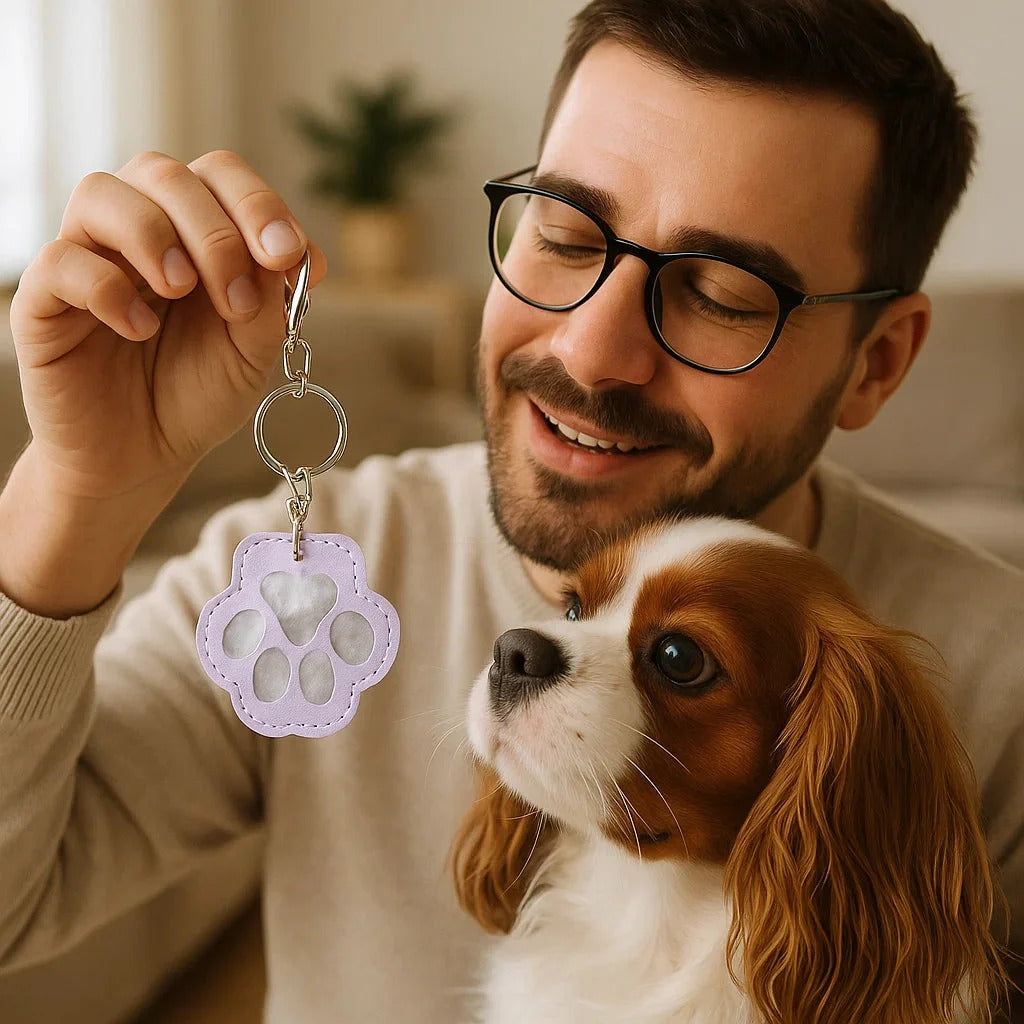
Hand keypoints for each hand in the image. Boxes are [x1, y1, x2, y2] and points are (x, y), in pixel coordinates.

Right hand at [9, 149, 327, 501]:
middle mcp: (137, 232)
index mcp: (194, 234)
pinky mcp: (43, 301)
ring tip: (182, 291)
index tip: (287, 255)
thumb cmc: (197, 396)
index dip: (257, 203)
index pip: (219, 175)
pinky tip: (139, 330)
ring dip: (154, 234)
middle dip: (214, 230)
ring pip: (101, 192)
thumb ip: (269, 303)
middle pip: (164, 173)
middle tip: (236, 296)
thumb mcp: (253, 354)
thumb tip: (286, 253)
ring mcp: (87, 260)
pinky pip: (60, 260)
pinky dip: (105, 286)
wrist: (144, 458)